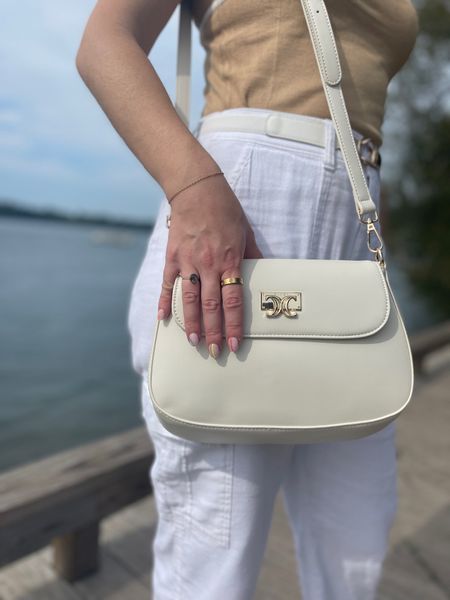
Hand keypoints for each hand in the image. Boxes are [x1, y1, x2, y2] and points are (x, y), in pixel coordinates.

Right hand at [157, 173, 262, 357]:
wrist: (197, 188)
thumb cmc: (226, 209)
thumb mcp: (245, 232)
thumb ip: (254, 255)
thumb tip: (266, 272)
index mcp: (229, 261)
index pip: (232, 301)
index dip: (234, 325)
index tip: (235, 344)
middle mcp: (207, 265)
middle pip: (210, 306)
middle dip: (213, 332)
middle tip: (215, 351)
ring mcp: (187, 262)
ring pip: (189, 300)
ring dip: (191, 323)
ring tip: (193, 342)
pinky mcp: (172, 256)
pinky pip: (167, 283)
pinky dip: (164, 301)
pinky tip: (163, 318)